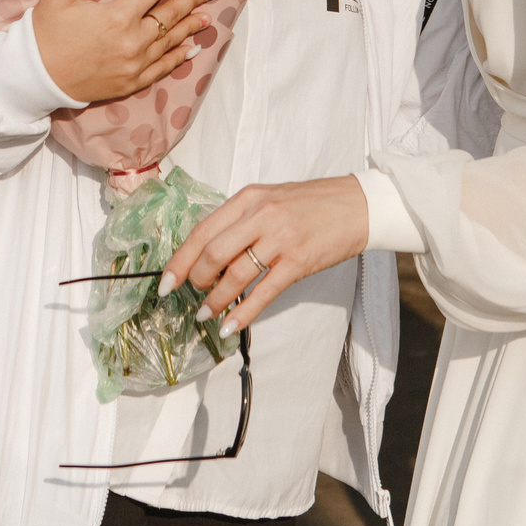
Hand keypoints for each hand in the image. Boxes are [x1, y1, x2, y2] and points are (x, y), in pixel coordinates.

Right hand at [31, 0, 225, 104]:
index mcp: (118, 16)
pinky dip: (179, 57)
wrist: (36, 78)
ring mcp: (134, 65)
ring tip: (209, 14)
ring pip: (171, 41)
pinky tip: (192, 48)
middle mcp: (133, 41)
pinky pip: (162, 69)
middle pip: (172, 14)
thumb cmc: (45, 33)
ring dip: (191, 26)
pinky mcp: (130, 83)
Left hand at [162, 177, 368, 335]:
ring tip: (207, 314)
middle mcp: (261, 216)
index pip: (202, 231)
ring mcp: (280, 239)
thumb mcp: (270, 199)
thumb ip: (242, 220)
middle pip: (213, 254)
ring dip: (216, 300)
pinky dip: (244, 313)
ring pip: (235, 275)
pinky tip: (232, 326)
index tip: (166, 281)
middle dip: (196, 281)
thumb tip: (210, 254)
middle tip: (194, 295)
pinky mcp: (298, 261)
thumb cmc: (313, 204)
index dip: (180, 260)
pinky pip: (264, 292)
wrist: (358, 205)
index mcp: (249, 198)